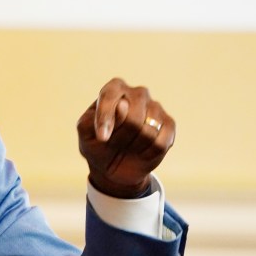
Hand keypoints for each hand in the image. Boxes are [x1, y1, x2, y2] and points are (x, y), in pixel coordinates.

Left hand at [77, 78, 175, 198]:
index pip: (111, 96)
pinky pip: (160, 143)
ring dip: (133, 146)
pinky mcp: (169, 125)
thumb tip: (123, 106)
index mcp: (114, 89)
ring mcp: (155, 107)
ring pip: (148, 131)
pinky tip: (140, 151)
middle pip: (133, 118)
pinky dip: (147, 153)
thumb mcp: (86, 133)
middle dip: (120, 137)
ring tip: (126, 146)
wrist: (112, 166)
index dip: (106, 118)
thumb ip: (98, 118)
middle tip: (112, 143)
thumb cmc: (96, 144)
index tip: (101, 139)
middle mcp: (138, 93)